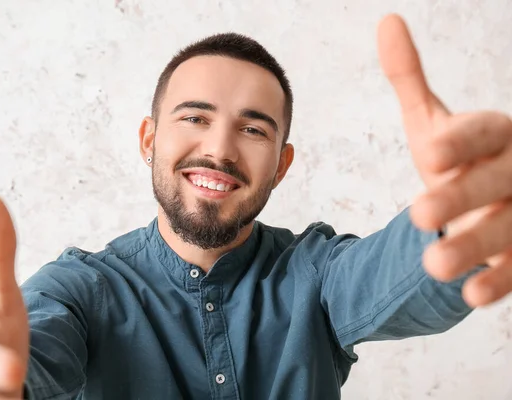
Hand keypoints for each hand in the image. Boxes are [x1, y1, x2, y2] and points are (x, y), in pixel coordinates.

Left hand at [377, 14, 511, 307]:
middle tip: (419, 214)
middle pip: (493, 182)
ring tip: (433, 266)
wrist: (486, 195)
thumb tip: (387, 22)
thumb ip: (409, 77)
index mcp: (494, 133)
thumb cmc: (457, 156)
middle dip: (460, 198)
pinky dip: (499, 282)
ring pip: (507, 228)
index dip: (460, 140)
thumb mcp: (432, 119)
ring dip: (474, 248)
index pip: (482, 132)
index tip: (430, 151)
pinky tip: (472, 296)